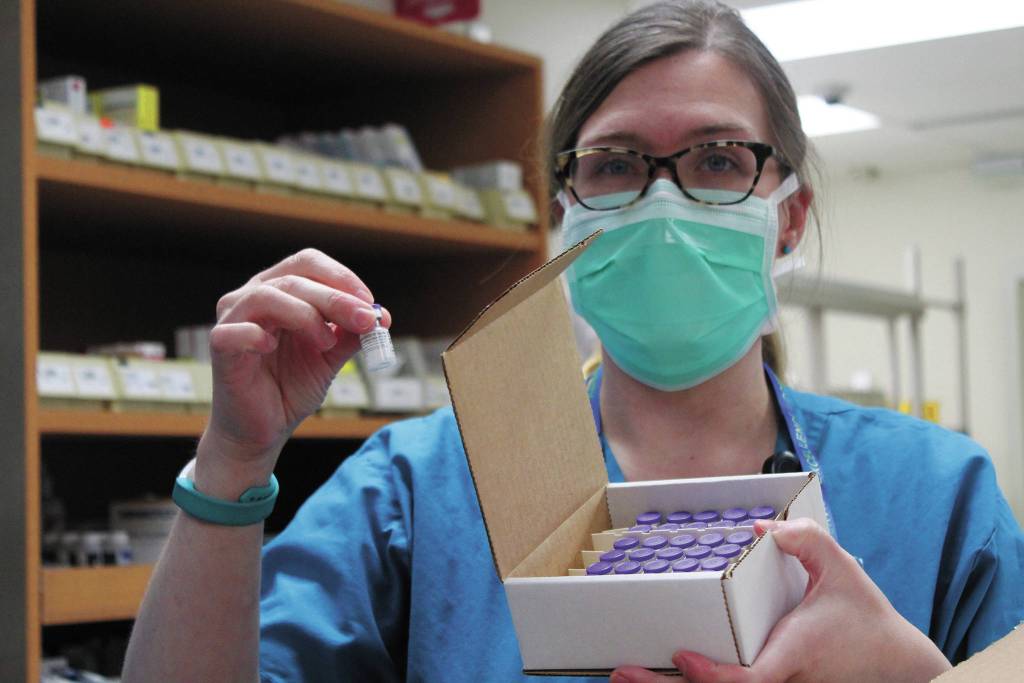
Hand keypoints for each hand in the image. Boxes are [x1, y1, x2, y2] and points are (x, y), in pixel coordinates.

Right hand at [197, 249, 388, 486]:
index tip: (370, 304)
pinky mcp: (219, 347)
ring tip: (326, 343)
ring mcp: (232, 319)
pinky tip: (272, 348)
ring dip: (305, 315)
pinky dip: (257, 335)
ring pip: (266, 296)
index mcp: (280, 290)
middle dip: (335, 299)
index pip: (308, 263)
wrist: (264, 428)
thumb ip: (352, 335)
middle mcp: (252, 296)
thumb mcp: (331, 356)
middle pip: (293, 278)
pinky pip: (234, 331)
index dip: (341, 278)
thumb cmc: (291, 386)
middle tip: (365, 320)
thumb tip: (382, 316)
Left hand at [610, 518, 951, 682]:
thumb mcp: (841, 570)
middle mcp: (779, 679)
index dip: (710, 674)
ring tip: (625, 675)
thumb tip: (763, 527)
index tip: (680, 655)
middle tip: (620, 672)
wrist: (898, 666)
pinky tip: (660, 674)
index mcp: (791, 655)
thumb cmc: (866, 620)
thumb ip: (806, 541)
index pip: (745, 680)